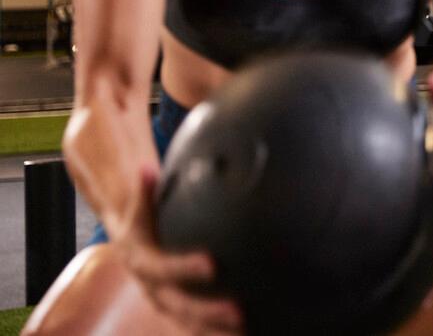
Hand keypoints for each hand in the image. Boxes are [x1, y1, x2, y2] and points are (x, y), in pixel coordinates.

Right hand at [119, 167, 242, 333]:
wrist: (129, 243)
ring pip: (189, 324)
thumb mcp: (138, 206)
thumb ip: (144, 189)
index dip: (185, 268)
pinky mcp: (178, 309)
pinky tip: (248, 331)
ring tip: (248, 331)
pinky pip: (198, 325)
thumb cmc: (141, 220)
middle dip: (207, 312)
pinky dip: (218, 331)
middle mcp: (152, 288)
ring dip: (216, 330)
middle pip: (179, 306)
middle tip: (239, 312)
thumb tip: (146, 167)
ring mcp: (165, 302)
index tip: (212, 264)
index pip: (163, 268)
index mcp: (141, 262)